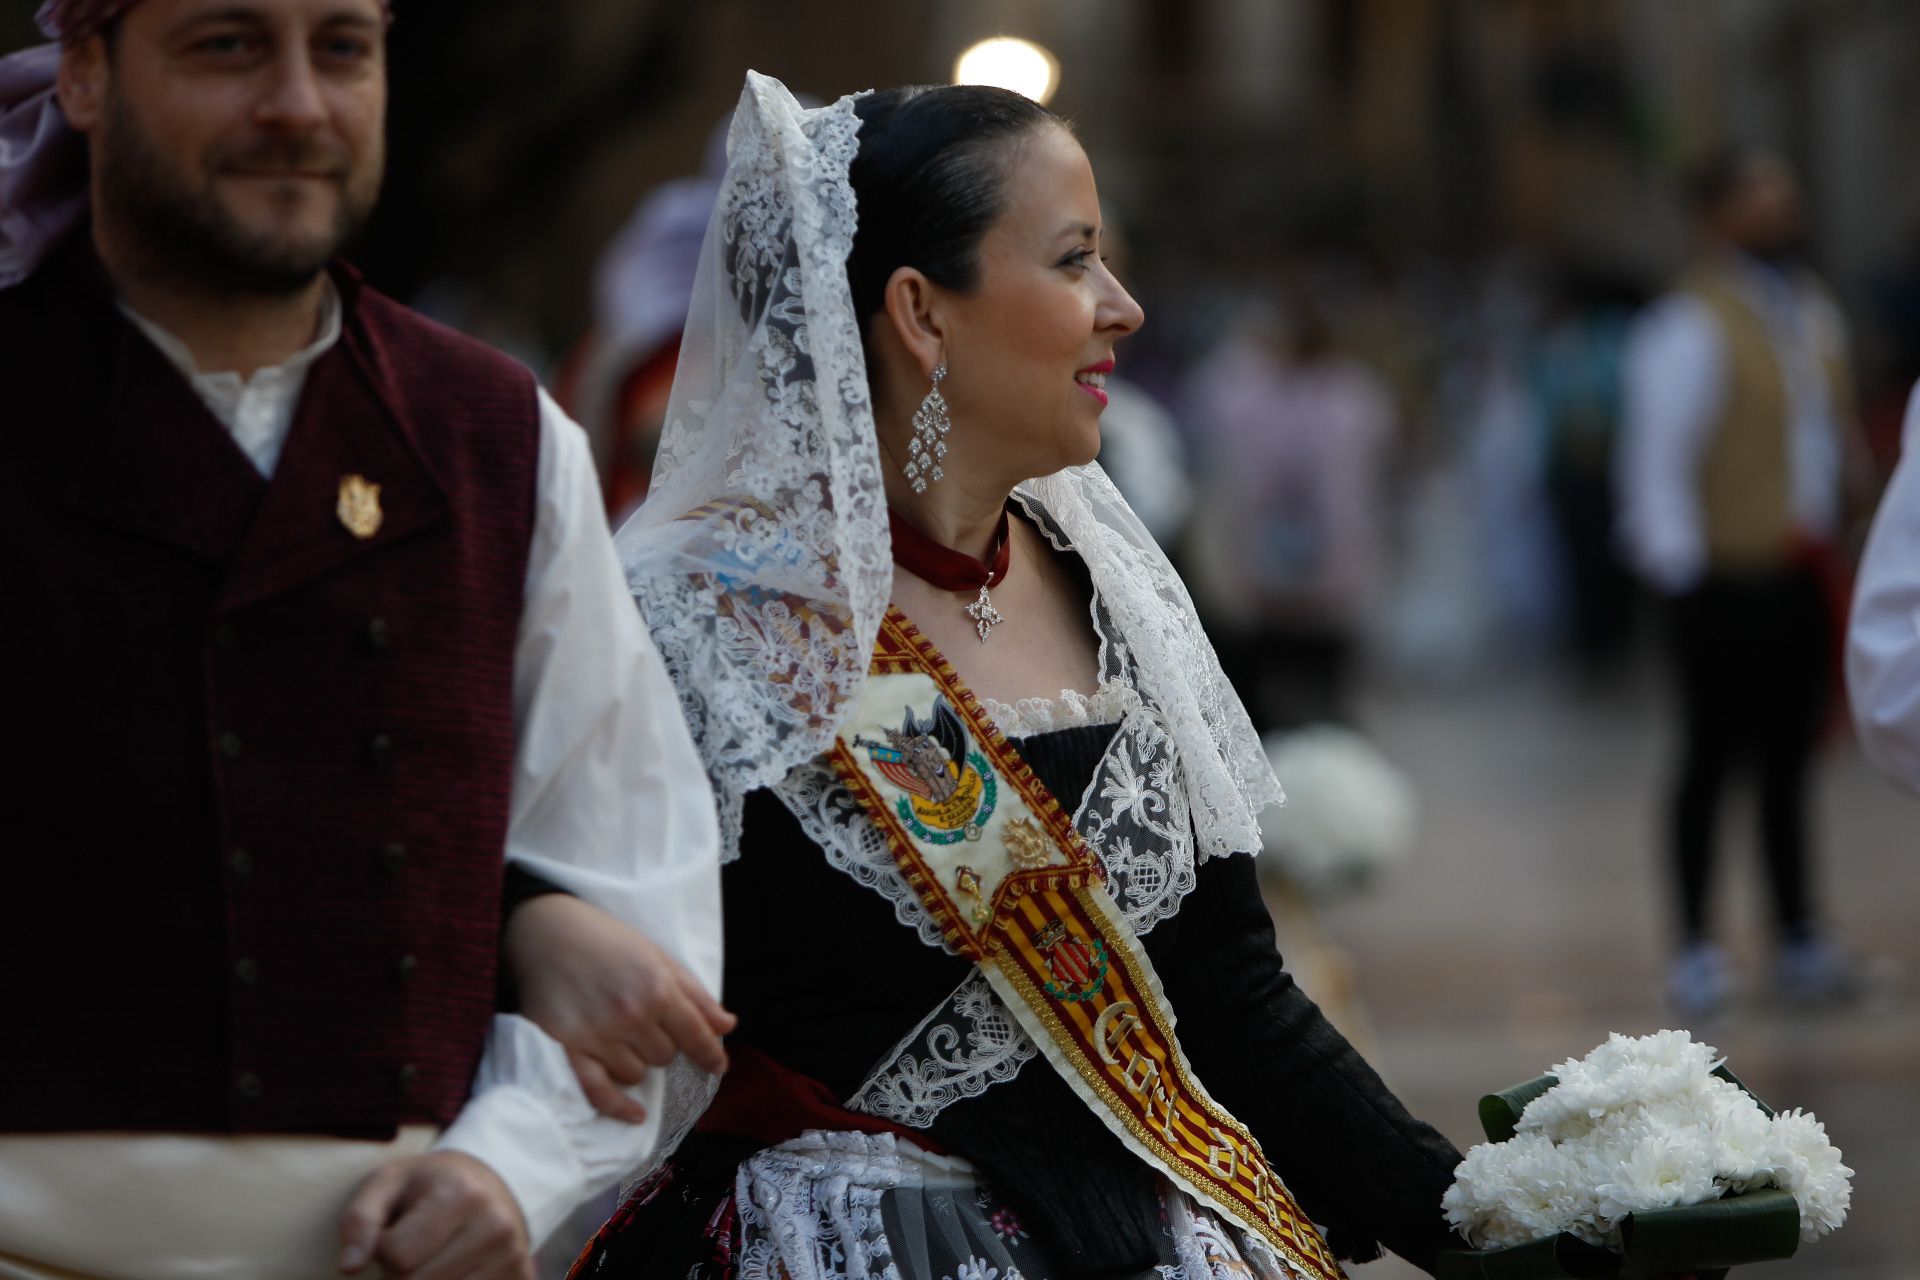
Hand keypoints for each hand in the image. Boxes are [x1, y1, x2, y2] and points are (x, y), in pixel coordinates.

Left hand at [337, 1151, 530, 1278]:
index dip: (381, 1250)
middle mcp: (495, 1227)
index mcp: (462, 1194)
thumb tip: (349, 1267)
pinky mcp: (521, 1278)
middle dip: (399, 1275)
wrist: (490, 1185)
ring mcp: (512, 1258)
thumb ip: (359, 1220)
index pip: (397, 1255)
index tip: (393, 1232)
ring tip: (432, 1259)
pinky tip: (451, 1272)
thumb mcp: (388, 1184)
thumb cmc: (428, 1186)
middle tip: (412, 1249)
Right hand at [505, 893, 735, 1121]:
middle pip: (665, 1057)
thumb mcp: (658, 957)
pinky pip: (599, 1092)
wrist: (545, 933)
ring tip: (619, 1036)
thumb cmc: (606, 941)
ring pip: (636, 1074)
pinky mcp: (567, 1049)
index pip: (697, 1036)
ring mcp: (598, 1034)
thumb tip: (727, 1026)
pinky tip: (636, 1113)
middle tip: (642, 1023)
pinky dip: (619, 1107)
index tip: (718, 1067)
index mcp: (658, 988)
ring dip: (635, 1062)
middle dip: (661, 1044)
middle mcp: (631, 1014)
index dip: (711, 1055)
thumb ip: (695, 994)